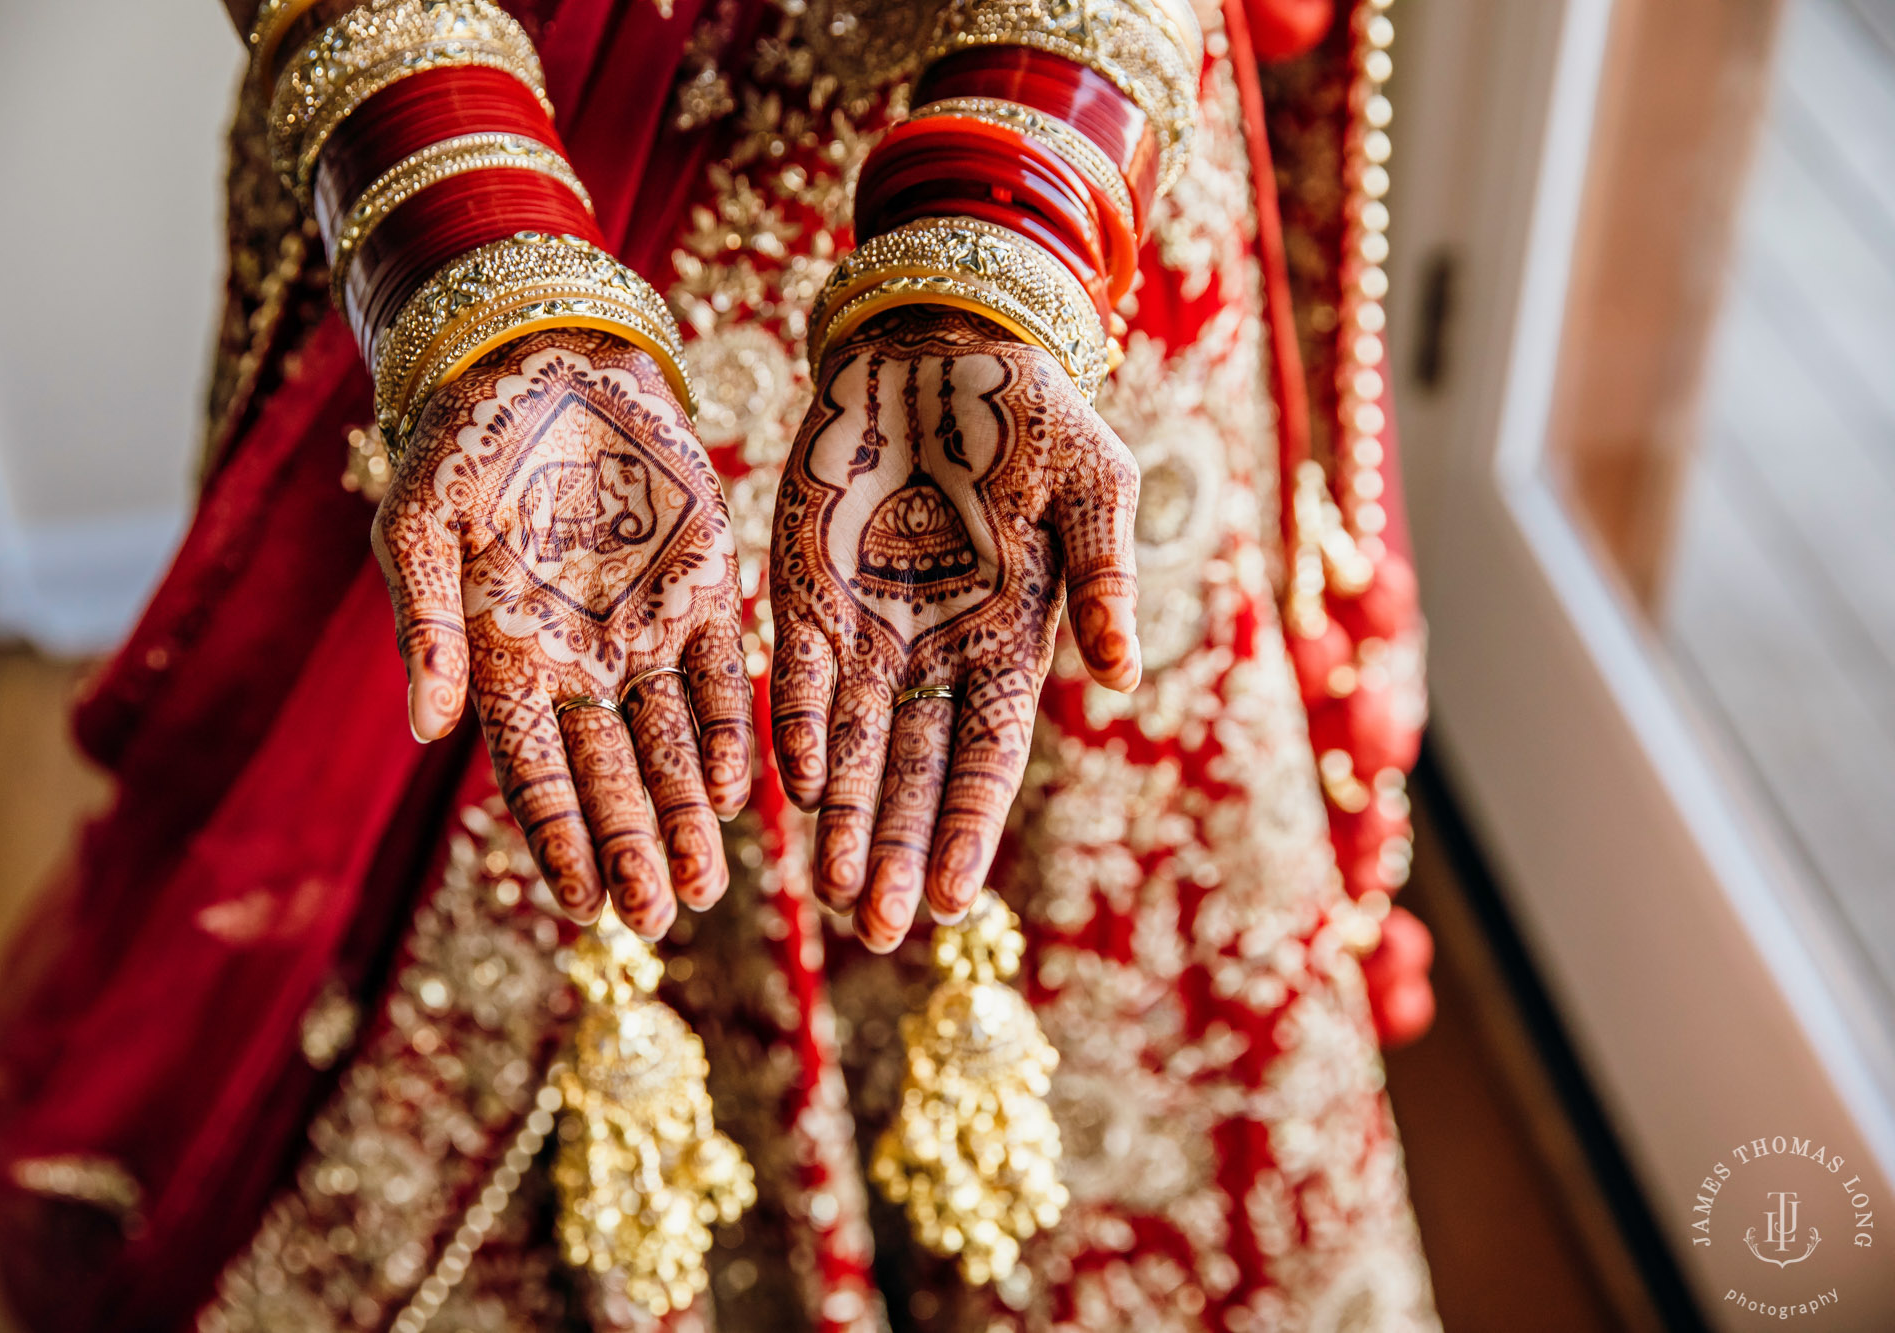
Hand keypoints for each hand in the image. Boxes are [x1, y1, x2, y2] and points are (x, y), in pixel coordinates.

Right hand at [372, 328, 752, 938]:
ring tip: (708, 882)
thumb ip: (428, 626)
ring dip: (687, 813)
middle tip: (661, 916)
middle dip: (635, 847)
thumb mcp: (422, 528)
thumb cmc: (465, 446)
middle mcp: (585, 665)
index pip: (536, 774)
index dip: (560, 838)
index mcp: (509, 661)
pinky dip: (730, 728)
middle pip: (614, 776)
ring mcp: (650, 631)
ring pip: (674, 742)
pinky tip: (739, 786)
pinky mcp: (708, 589)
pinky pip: (725, 674)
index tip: (583, 906)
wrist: (544, 361)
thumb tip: (425, 730)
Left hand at [769, 308, 1141, 951]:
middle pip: (914, 773)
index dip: (970, 825)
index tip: (955, 897)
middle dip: (897, 852)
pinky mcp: (804, 591)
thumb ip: (1104, 577)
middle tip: (875, 929)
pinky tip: (793, 788)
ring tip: (830, 897)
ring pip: (853, 746)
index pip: (987, 755)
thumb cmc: (1030, 414)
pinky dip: (798, 728)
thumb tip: (1123, 676)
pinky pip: (800, 676)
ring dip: (844, 820)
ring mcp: (867, 628)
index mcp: (1010, 641)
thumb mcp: (1094, 485)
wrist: (939, 343)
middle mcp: (935, 653)